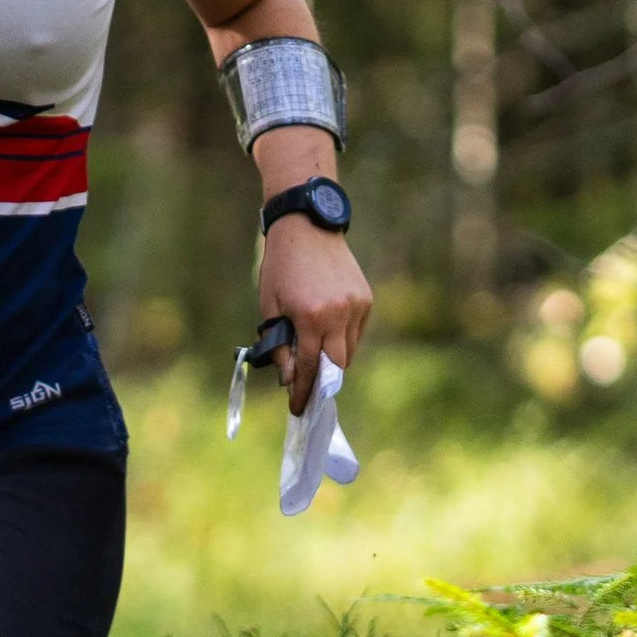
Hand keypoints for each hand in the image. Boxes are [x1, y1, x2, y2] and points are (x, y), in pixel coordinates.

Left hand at [260, 216, 371, 413]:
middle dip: (322, 381)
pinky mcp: (366, 299)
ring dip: (333, 359)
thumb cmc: (281, 267)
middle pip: (337, 366)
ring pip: (350, 350)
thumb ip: (280, 346)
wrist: (307, 226)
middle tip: (308, 388)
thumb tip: (291, 379)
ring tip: (314, 352)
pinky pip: (356, 332)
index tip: (297, 410)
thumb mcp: (270, 307)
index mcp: (310, 317)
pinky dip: (343, 338)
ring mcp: (356, 306)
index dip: (303, 392)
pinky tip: (327, 329)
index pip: (310, 368)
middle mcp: (339, 314)